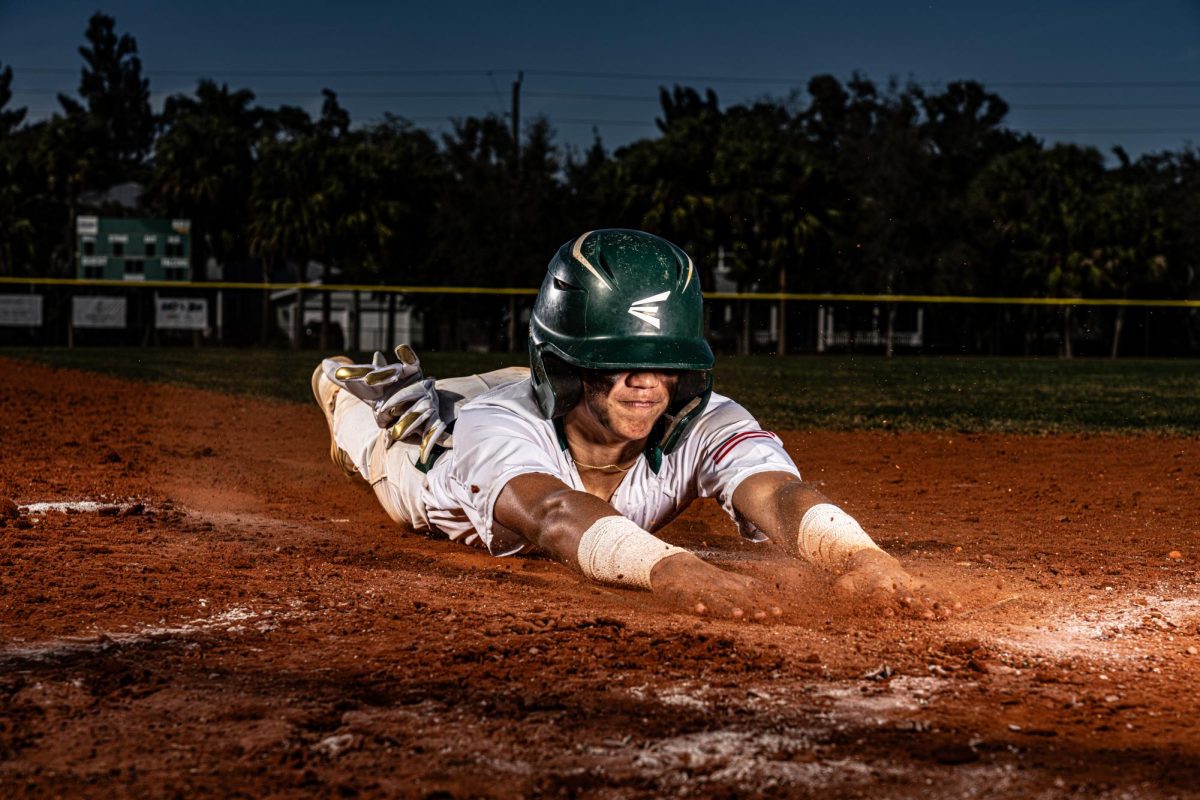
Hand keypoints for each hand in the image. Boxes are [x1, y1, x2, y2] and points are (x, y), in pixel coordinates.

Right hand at [649, 553, 782, 621]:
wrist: (670, 564)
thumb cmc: (701, 576)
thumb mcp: (724, 579)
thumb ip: (744, 585)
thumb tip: (768, 589)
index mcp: (726, 584)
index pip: (749, 593)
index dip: (763, 602)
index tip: (779, 612)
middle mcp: (715, 585)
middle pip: (734, 597)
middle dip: (750, 606)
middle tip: (765, 615)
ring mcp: (698, 589)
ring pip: (713, 598)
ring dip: (726, 606)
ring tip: (738, 614)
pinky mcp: (680, 593)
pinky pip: (687, 600)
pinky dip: (694, 604)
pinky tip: (701, 610)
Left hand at [834, 549, 957, 618]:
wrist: (873, 561)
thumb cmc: (858, 577)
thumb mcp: (846, 582)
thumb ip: (843, 589)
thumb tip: (839, 594)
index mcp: (880, 582)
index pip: (884, 593)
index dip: (887, 602)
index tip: (892, 613)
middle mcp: (898, 582)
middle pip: (909, 594)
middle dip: (918, 605)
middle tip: (928, 616)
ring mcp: (910, 582)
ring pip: (925, 593)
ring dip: (936, 604)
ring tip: (949, 614)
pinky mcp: (919, 584)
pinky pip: (935, 591)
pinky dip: (946, 598)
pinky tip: (959, 608)